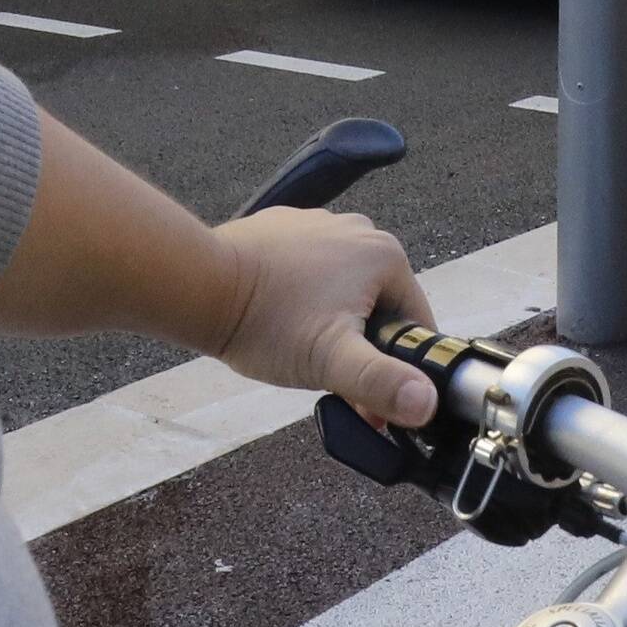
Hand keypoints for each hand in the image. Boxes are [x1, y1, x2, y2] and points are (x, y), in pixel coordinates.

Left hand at [210, 209, 437, 427]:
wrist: (200, 285)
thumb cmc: (267, 320)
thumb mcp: (332, 361)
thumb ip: (383, 382)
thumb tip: (427, 402)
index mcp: (384, 255)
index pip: (415, 324)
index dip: (398, 369)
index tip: (372, 398)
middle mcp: (357, 230)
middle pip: (379, 308)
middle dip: (362, 348)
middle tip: (330, 379)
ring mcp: (319, 225)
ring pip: (345, 292)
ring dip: (333, 326)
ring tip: (299, 349)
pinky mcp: (285, 230)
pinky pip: (311, 273)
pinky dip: (304, 300)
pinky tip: (281, 322)